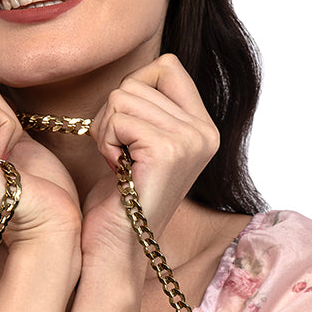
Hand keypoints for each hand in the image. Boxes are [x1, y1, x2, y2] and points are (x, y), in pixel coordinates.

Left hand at [82, 55, 219, 264]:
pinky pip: (117, 117)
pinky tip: (118, 171)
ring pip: (123, 95)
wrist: (114, 246)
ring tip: (119, 165)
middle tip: (120, 156)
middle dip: (113, 115)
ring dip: (106, 130)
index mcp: (204, 127)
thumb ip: (151, 107)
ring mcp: (190, 140)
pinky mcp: (168, 150)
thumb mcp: (142, 142)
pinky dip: (105, 142)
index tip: (129, 134)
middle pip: (139, 79)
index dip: (133, 91)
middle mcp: (206, 132)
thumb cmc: (118, 198)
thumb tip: (145, 70)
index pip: (166, 65)